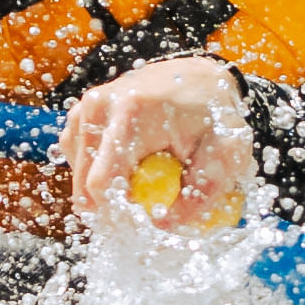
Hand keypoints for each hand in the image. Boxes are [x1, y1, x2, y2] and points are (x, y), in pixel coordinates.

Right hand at [64, 55, 252, 232]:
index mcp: (132, 113)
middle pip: (85, 186)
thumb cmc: (214, 114)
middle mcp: (100, 106)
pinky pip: (79, 161)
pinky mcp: (80, 114)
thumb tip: (162, 227)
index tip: (143, 227)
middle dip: (113, 209)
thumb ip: (201, 192)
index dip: (117, 217)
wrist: (197, 77)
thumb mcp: (225, 153)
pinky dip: (100, 173)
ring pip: (80, 177)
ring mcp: (86, 108)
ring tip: (144, 177)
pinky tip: (129, 164)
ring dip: (108, 190)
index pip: (102, 183)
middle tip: (147, 211)